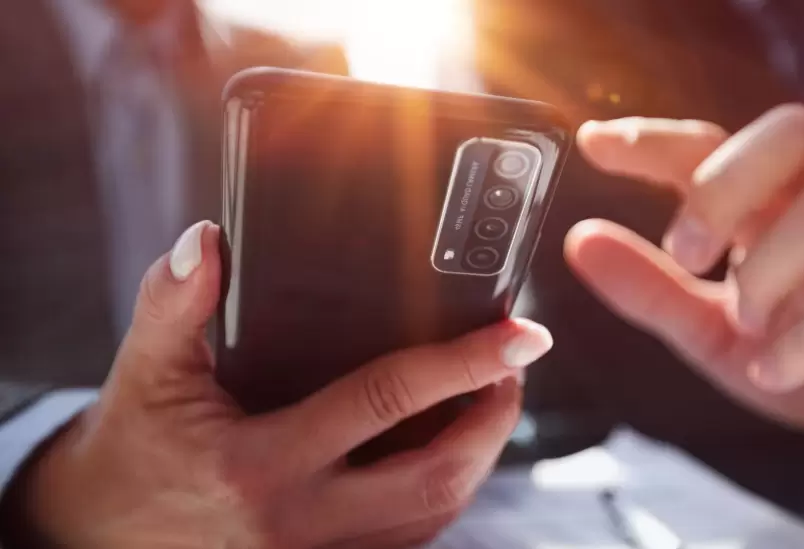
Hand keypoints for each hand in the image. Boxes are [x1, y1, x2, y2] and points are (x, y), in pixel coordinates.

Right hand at [15, 221, 552, 548]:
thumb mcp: (143, 373)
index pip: (385, 402)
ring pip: (434, 512)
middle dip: (497, 417)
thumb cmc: (132, 449)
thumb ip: (175, 302)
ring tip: (495, 393)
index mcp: (262, 465)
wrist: (102, 533)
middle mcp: (303, 521)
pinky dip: (444, 486)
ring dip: (481, 453)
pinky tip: (450, 442)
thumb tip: (209, 239)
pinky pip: (410, 532)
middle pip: (438, 473)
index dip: (464, 361)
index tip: (523, 333)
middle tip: (517, 362)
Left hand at [565, 105, 803, 469]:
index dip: (658, 138)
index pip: (717, 145)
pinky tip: (770, 370)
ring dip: (768, 268)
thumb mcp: (705, 326)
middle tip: (683, 251)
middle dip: (726, 183)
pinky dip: (802, 342)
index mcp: (772, 209)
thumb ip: (649, 286)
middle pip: (794, 137)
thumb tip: (580, 241)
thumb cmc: (794, 354)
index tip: (595, 142)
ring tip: (743, 321)